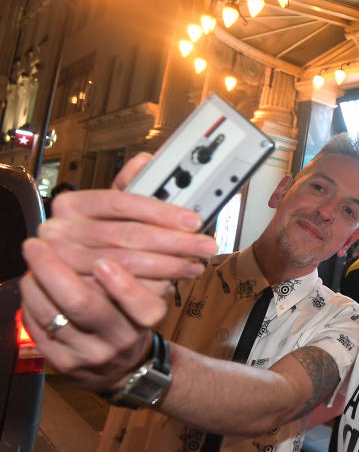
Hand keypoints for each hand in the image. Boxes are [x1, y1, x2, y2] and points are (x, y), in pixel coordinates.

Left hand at [19, 239, 164, 391]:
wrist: (126, 370)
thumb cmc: (132, 321)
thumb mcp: (149, 298)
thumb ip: (135, 272)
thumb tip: (101, 240)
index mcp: (145, 322)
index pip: (143, 307)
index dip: (122, 284)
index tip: (103, 262)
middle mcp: (119, 340)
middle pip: (82, 304)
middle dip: (52, 269)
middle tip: (36, 245)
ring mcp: (90, 355)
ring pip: (50, 314)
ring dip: (33, 283)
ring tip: (32, 263)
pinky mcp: (64, 364)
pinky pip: (36, 328)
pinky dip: (29, 303)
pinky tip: (32, 288)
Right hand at [43, 189, 215, 285]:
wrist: (64, 280)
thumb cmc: (94, 239)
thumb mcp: (107, 211)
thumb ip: (128, 188)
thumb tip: (147, 161)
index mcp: (72, 204)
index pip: (121, 202)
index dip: (161, 212)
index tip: (193, 220)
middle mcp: (61, 231)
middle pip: (127, 234)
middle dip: (174, 241)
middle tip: (205, 245)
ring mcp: (65, 263)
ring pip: (127, 263)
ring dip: (169, 266)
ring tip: (195, 264)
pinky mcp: (75, 291)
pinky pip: (122, 290)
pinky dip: (151, 286)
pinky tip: (171, 282)